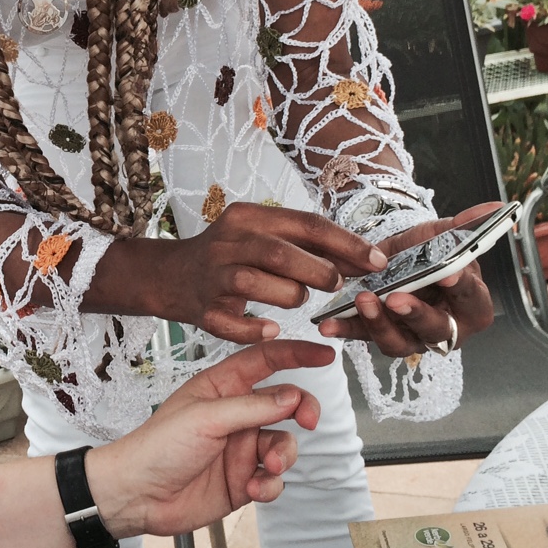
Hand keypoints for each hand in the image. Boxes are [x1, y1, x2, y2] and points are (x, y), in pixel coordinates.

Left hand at [88, 340, 334, 538]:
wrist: (137, 495)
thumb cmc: (158, 447)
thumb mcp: (206, 418)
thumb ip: (253, 407)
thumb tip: (293, 395)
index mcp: (221, 388)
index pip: (265, 361)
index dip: (296, 354)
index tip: (325, 354)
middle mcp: (235, 415)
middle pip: (285, 404)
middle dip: (303, 410)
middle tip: (309, 419)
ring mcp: (240, 449)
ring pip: (283, 444)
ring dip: (283, 456)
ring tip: (267, 468)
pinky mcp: (242, 480)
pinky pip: (273, 479)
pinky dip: (271, 484)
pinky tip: (254, 489)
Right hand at [91, 203, 387, 345]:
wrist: (170, 275)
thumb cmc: (231, 254)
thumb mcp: (262, 234)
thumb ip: (306, 243)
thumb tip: (362, 258)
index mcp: (249, 217)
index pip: (306, 224)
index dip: (346, 244)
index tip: (376, 261)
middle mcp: (229, 242)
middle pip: (282, 254)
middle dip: (319, 271)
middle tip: (337, 285)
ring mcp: (214, 276)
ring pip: (260, 286)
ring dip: (291, 297)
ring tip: (297, 300)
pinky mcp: (204, 310)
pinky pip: (234, 325)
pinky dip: (256, 329)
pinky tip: (270, 329)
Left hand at [317, 203, 495, 358]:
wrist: (400, 258)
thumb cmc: (432, 252)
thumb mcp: (445, 234)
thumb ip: (466, 225)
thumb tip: (496, 207)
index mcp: (471, 303)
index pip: (470, 298)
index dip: (461, 287)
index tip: (447, 274)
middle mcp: (445, 328)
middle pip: (435, 329)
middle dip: (415, 314)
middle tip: (396, 298)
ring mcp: (412, 336)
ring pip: (399, 342)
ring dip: (378, 324)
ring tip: (361, 300)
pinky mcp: (381, 335)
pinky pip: (364, 337)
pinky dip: (346, 329)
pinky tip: (327, 324)